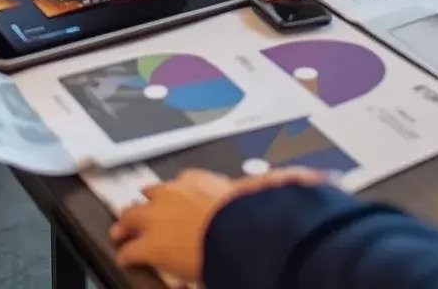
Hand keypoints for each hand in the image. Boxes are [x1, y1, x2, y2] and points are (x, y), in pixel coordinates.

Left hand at [110, 168, 329, 280]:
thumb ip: (287, 184)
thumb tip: (317, 178)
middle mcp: (176, 192)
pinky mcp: (148, 245)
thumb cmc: (250, 217)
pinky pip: (129, 250)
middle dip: (146, 203)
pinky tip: (125, 259)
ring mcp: (158, 217)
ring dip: (126, 226)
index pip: (186, 180)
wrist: (233, 233)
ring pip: (132, 216)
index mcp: (202, 180)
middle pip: (152, 193)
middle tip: (140, 212)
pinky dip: (126, 255)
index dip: (181, 190)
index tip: (183, 196)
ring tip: (120, 232)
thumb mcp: (270, 193)